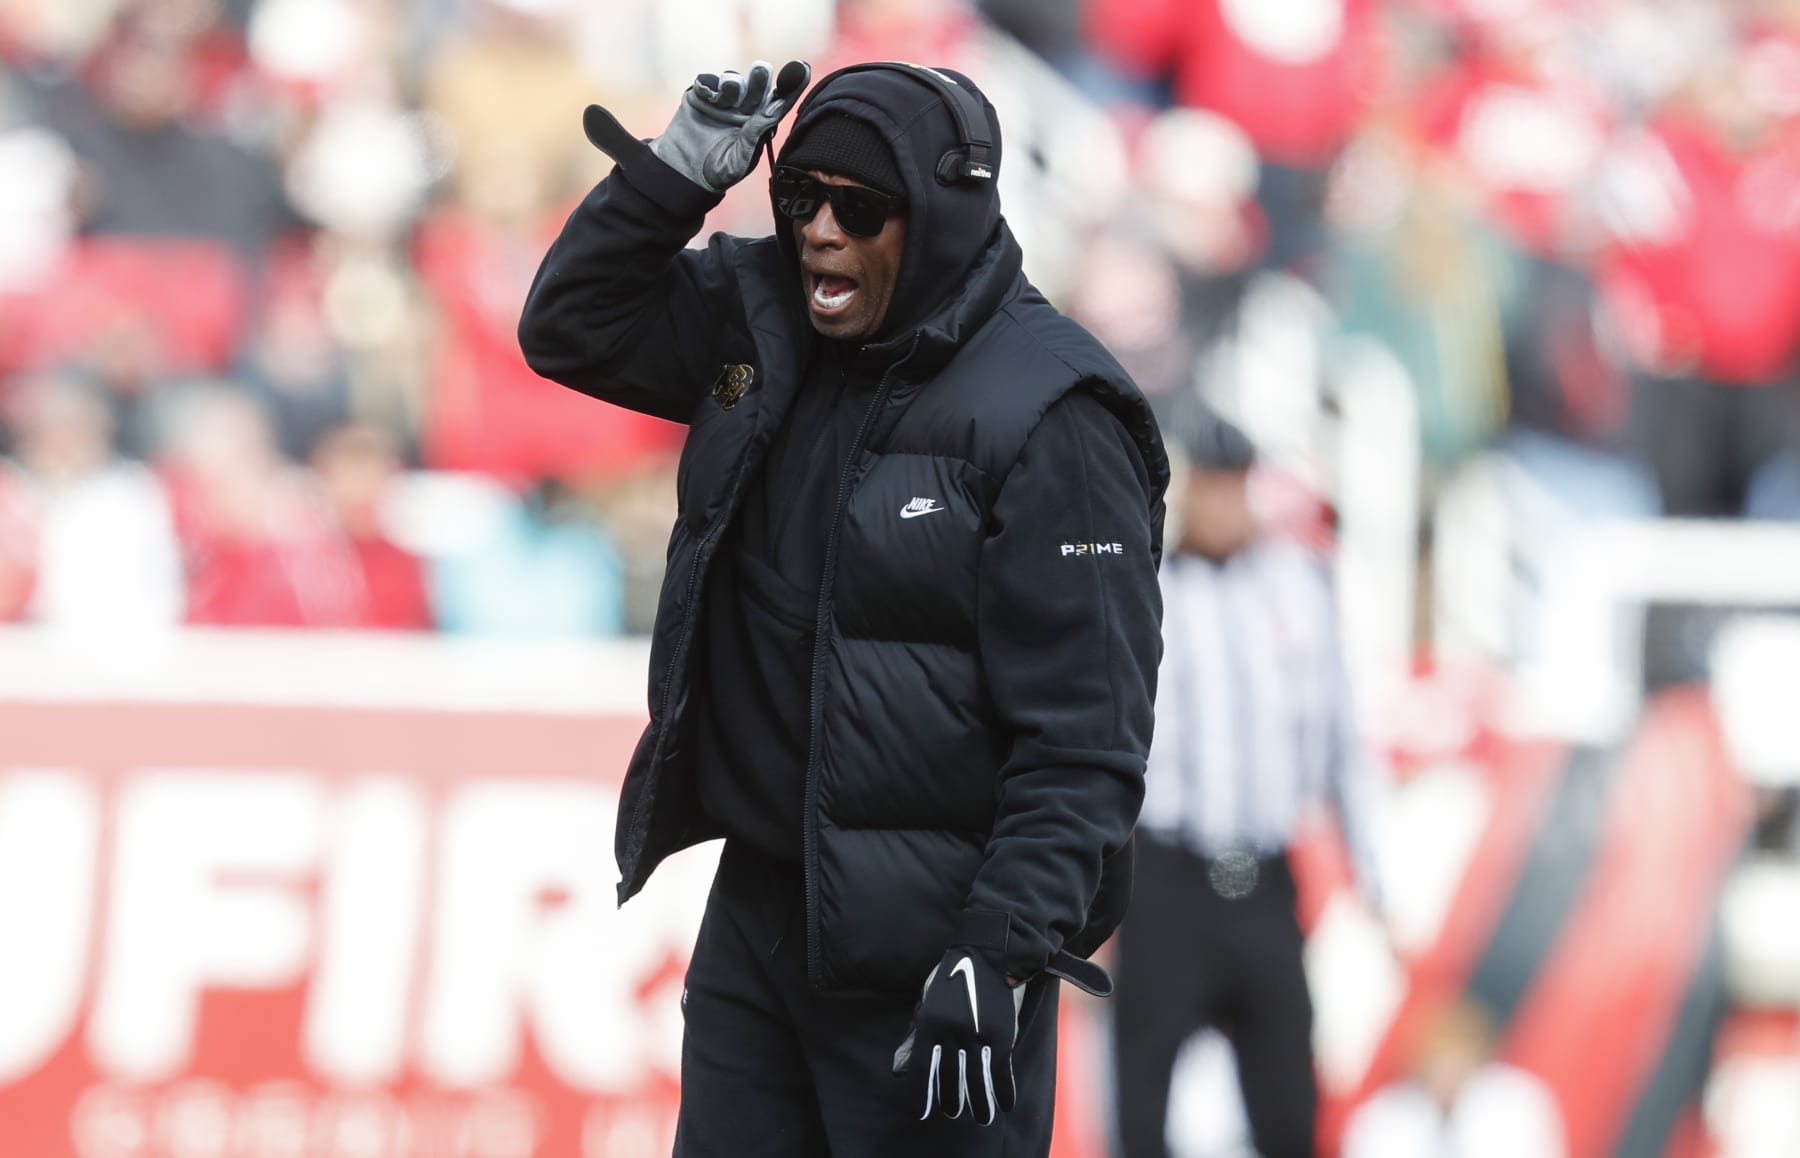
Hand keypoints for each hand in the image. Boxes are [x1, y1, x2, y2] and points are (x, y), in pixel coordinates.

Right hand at [645, 59, 808, 191]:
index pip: (779, 102)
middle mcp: (745, 108)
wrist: (682, 173)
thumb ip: (754, 136)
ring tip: (727, 93)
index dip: (792, 85)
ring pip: (734, 80)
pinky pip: (708, 81)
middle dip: (760, 77)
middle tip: (761, 70)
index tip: (802, 68)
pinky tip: (707, 95)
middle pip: (757, 85)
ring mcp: (724, 100)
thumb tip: (772, 110)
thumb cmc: (717, 172)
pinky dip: (709, 84)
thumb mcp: (738, 161)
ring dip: (733, 84)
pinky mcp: (701, 95)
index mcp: (760, 124)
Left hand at [892, 947, 1025, 1124]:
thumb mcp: (926, 1003)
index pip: (921, 1071)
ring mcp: (977, 1036)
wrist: (989, 953)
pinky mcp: (1001, 1035)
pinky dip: (1004, 1091)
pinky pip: (1002, 1071)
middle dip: (952, 1101)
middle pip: (949, 1080)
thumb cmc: (952, 977)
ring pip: (977, 1081)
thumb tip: (897, 1071)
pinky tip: (1005, 1105)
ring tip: (982, 1118)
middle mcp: (951, 1034)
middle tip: (953, 1112)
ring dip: (979, 1103)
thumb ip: (913, 1038)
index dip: (921, 1095)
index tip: (922, 1113)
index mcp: (929, 1025)